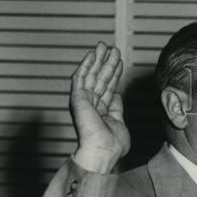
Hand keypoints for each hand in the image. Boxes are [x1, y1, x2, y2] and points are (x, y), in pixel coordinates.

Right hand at [69, 42, 129, 172]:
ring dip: (98, 59)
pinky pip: (80, 77)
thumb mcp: (119, 123)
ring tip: (105, 45)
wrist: (102, 151)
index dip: (114, 74)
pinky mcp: (77, 98)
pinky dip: (86, 64)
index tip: (119, 62)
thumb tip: (116, 94)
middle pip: (100, 78)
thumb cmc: (112, 145)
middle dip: (106, 63)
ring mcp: (83, 101)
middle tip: (113, 48)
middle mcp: (90, 104)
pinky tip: (92, 54)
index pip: (108, 87)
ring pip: (91, 75)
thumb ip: (116, 108)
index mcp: (100, 111)